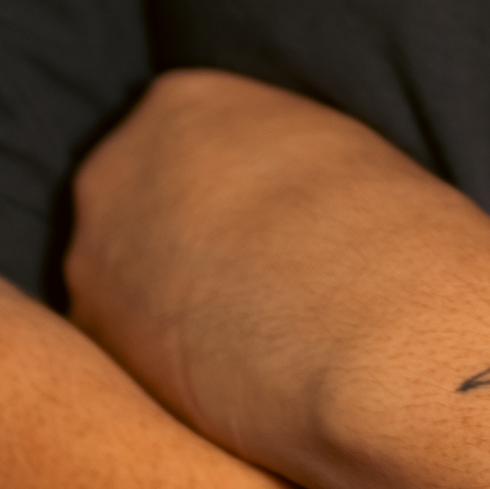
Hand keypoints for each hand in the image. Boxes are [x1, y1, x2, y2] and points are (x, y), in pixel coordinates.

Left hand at [67, 69, 447, 477]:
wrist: (384, 349)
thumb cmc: (396, 246)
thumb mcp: (338, 158)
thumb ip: (273, 165)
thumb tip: (262, 207)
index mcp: (184, 103)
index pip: (185, 139)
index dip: (231, 194)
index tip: (272, 232)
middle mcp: (116, 167)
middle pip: (137, 205)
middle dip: (185, 246)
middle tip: (255, 288)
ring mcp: (93, 258)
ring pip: (121, 283)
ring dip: (169, 311)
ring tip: (252, 343)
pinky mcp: (94, 349)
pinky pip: (121, 355)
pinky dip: (164, 372)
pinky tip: (228, 385)